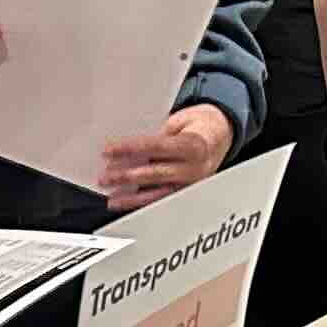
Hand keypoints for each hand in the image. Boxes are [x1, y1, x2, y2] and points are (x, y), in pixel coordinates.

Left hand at [99, 105, 233, 210]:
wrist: (221, 136)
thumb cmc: (196, 127)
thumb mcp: (178, 122)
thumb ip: (156, 137)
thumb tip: (127, 150)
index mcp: (193, 145)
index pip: (154, 147)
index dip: (128, 149)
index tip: (108, 150)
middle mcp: (195, 168)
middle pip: (154, 173)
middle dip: (126, 176)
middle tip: (104, 177)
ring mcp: (192, 184)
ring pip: (158, 194)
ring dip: (132, 197)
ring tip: (112, 198)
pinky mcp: (188, 194)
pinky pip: (162, 201)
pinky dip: (143, 203)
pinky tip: (127, 204)